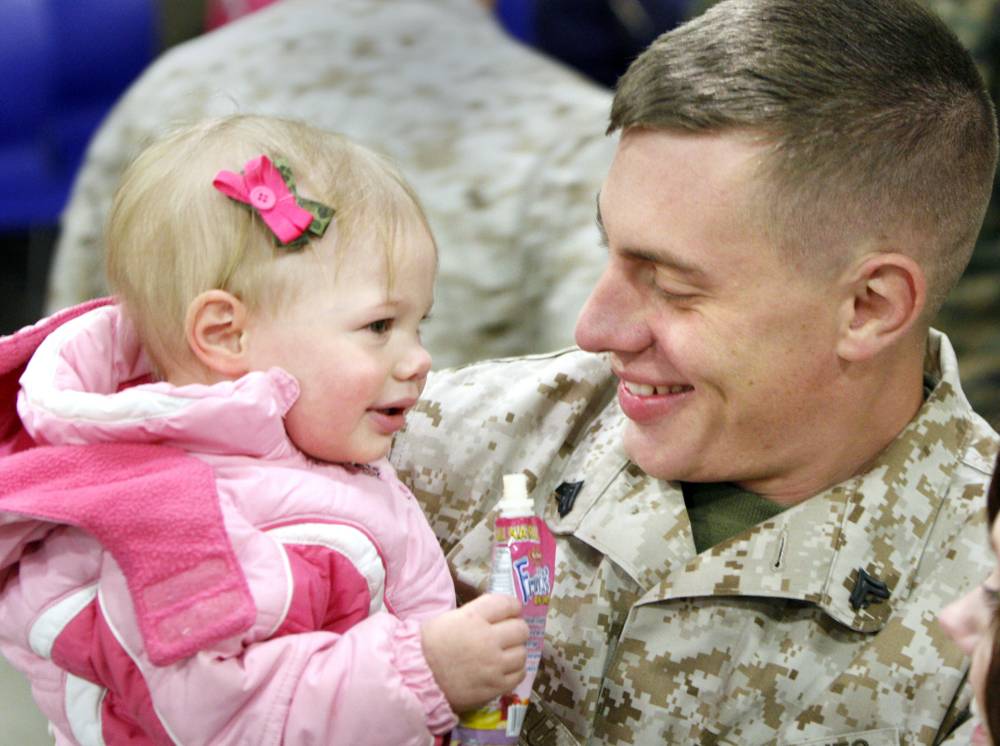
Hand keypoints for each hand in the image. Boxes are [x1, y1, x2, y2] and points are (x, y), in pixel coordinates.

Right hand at [421, 593, 529, 712]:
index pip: (508, 604)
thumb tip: (494, 615)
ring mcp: (494, 664)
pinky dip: (515, 671)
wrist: (416, 679)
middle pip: (521, 629)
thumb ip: (474, 614)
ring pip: (522, 653)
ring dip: (515, 652)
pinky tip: (504, 669)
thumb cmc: (427, 646)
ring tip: (505, 654)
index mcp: (474, 617)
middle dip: (516, 629)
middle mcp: (488, 639)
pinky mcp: (495, 686)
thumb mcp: (447, 619)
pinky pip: (519, 675)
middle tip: (508, 634)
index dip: (512, 607)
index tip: (511, 611)